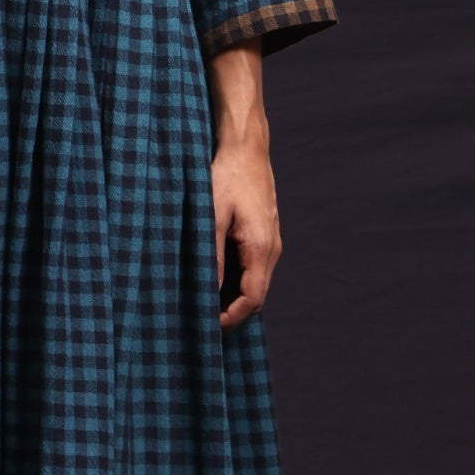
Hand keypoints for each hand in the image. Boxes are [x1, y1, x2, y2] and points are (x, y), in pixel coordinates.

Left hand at [212, 132, 281, 328]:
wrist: (246, 148)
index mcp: (261, 247)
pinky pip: (255, 268)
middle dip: (232, 312)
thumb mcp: (211, 215)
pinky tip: (215, 278)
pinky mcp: (266, 234)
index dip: (232, 318)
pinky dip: (238, 280)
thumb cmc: (227, 176)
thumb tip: (208, 291)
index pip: (253, 299)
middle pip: (257, 296)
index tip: (208, 327)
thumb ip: (210, 255)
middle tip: (202, 319)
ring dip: (234, 296)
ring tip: (204, 301)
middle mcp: (272, 248)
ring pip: (256, 282)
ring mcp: (272, 242)